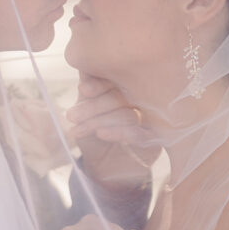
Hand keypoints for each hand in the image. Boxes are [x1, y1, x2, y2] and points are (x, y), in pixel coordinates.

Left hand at [66, 75, 157, 191]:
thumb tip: (85, 64)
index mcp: (127, 84)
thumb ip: (89, 85)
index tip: (83, 90)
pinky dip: (118, 133)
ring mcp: (152, 118)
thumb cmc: (94, 131)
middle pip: (122, 96)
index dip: (100, 83)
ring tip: (77, 130)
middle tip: (72, 116)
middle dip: (93, 107)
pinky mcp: (157, 139)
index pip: (117, 78)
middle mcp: (143, 98)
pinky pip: (139, 134)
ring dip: (99, 121)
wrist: (104, 164)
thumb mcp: (86, 107)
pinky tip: (100, 134)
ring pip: (128, 115)